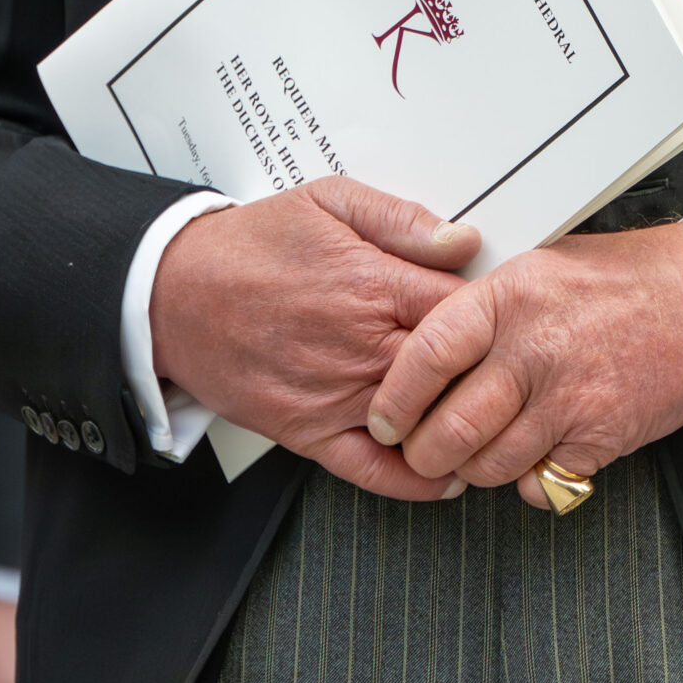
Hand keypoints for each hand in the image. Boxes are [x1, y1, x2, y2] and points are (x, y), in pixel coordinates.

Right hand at [150, 177, 479, 500]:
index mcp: (372, 284)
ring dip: (461, 423)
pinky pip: (373, 471)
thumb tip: (464, 240)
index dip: (497, 314)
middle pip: (456, 370)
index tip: (511, 315)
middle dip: (489, 371)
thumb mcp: (328, 202)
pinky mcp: (308, 433)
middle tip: (512, 370)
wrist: (171, 292)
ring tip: (493, 419)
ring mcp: (336, 395)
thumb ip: (401, 219)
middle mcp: (361, 346)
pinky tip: (445, 472)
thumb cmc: (251, 244)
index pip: (467, 309)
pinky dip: (415, 481)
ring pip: (424, 422)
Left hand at [365, 218, 682, 508]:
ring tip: (479, 453)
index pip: (426, 355)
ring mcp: (570, 398)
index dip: (395, 398)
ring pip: (489, 466)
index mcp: (510, 297)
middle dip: (426, 455)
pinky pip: (542, 485)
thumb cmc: (621, 279)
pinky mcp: (602, 438)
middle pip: (450, 430)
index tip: (384, 419)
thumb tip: (421, 341)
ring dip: (475, 470)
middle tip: (424, 452)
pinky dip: (532, 483)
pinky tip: (535, 458)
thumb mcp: (539, 265)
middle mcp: (535, 349)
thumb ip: (483, 304)